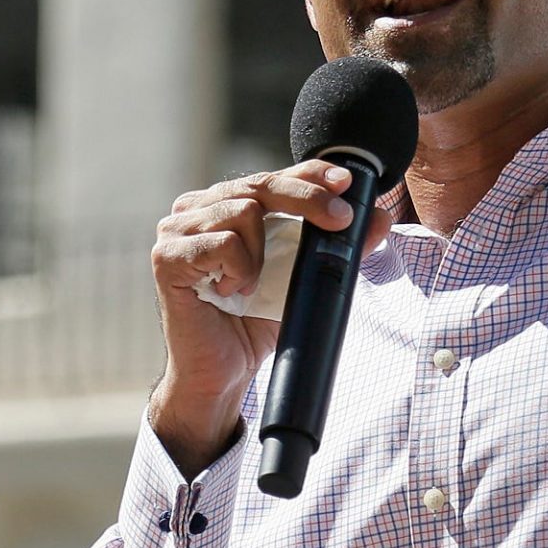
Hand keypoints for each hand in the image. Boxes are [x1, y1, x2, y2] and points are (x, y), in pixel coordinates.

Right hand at [147, 161, 394, 474]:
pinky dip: (239, 268)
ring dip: (263, 251)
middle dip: (306, 197)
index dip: (309, 173)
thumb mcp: (303, 279)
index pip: (271, 175)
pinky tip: (231, 290)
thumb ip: (336, 247)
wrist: (222, 374)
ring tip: (252, 285)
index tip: (345, 182)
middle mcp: (196, 210)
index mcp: (224, 206)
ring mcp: (176, 231)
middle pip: (259, 184)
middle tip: (340, 220)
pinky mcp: (167, 258)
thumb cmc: (254, 324)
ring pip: (242, 209)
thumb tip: (380, 218)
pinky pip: (222, 242)